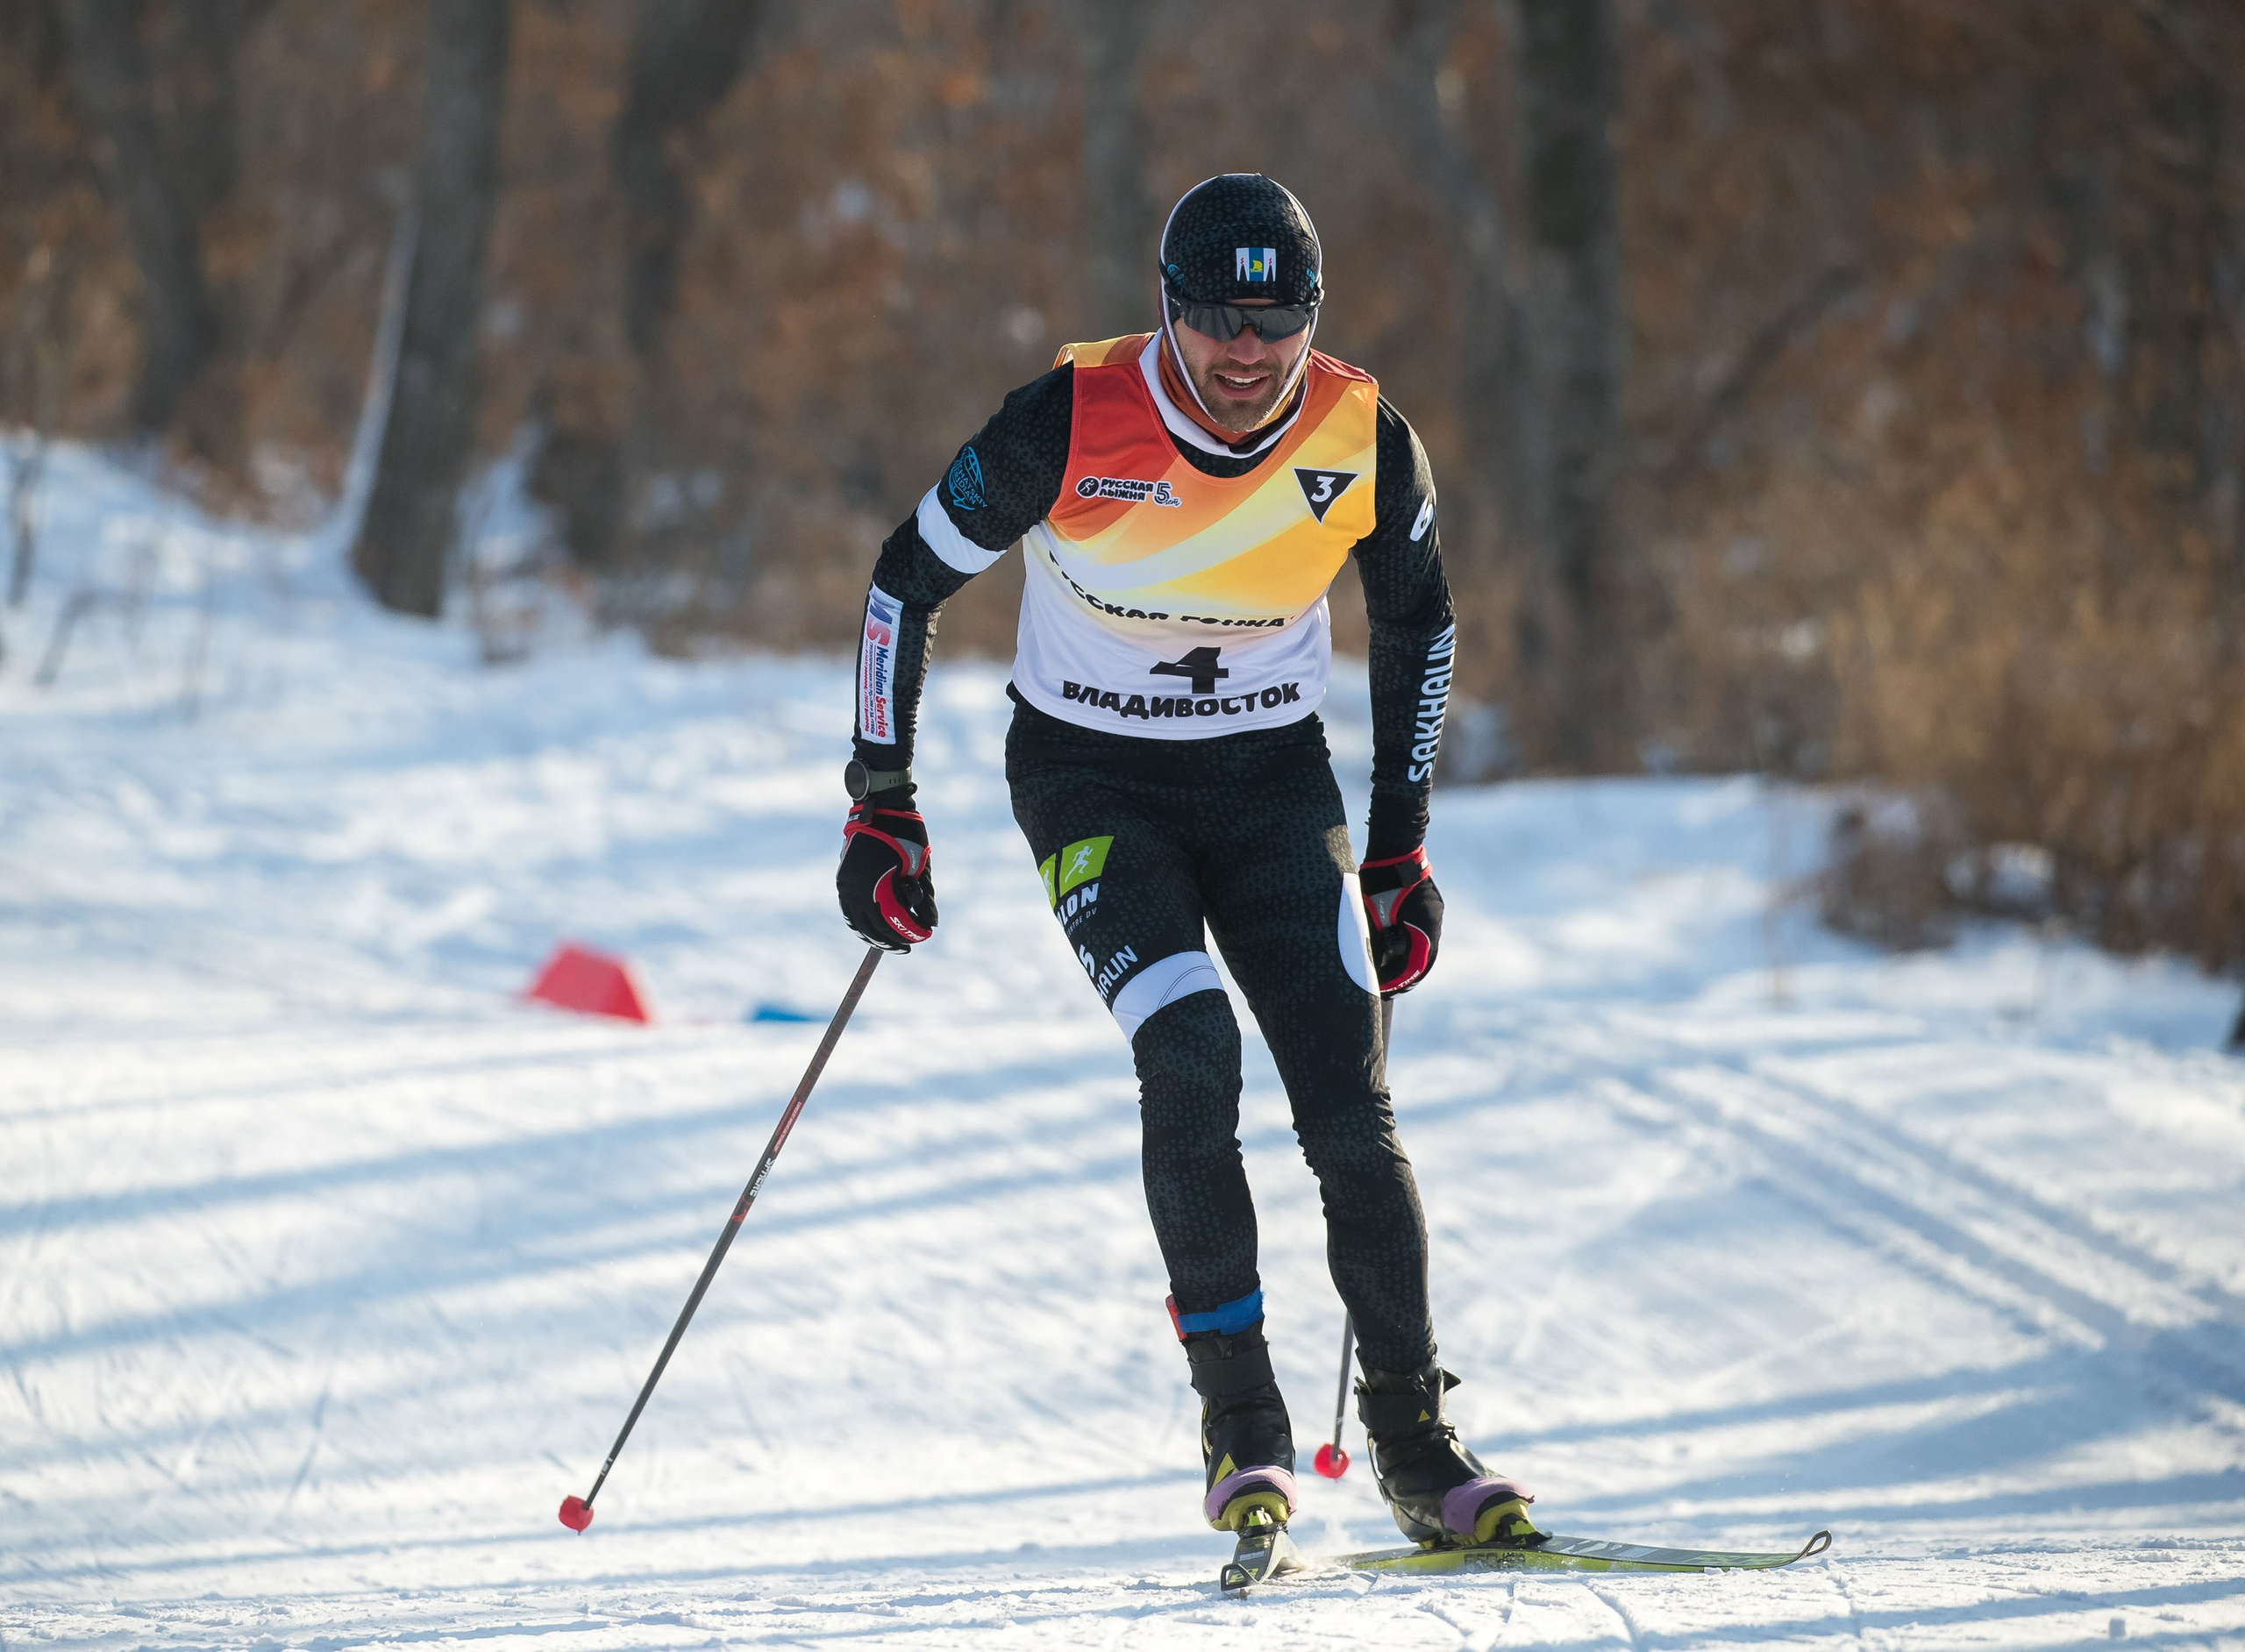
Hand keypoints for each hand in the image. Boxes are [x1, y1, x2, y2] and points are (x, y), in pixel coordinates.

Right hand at [838, 797, 936, 950]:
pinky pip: (848, 910)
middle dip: (893, 939)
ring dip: (874, 936)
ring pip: (858, 922)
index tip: (924, 935)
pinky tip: (870, 930)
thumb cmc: (907, 835)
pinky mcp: (843, 880)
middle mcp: (857, 888)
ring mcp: (847, 884)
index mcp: (878, 884)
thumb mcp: (921, 867)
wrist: (881, 808)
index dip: (910, 931)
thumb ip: (924, 897)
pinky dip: (859, 923)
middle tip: (908, 945)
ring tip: (889, 943)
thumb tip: (931, 924)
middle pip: (875, 926)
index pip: (894, 920)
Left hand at [1359, 847, 1441, 994]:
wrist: (1393, 850)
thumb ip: (1377, 945)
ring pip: (1425, 945)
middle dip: (1407, 976)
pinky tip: (1397, 949)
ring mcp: (1434, 912)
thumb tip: (1372, 969)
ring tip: (1392, 973)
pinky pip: (1423, 931)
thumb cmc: (1380, 884)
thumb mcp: (1372, 918)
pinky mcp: (1429, 905)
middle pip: (1425, 959)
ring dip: (1410, 960)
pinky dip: (1412, 944)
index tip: (1382, 990)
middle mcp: (1434, 923)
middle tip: (1390, 989)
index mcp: (1425, 929)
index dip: (1398, 981)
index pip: (1415, 966)